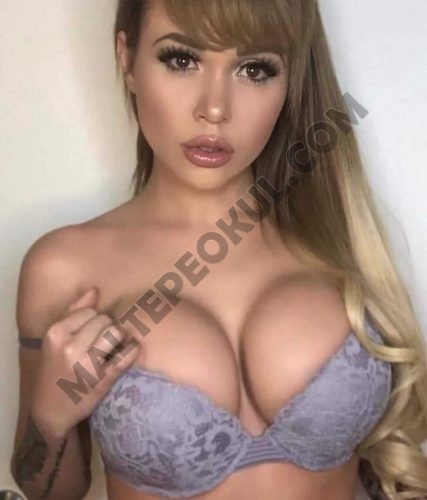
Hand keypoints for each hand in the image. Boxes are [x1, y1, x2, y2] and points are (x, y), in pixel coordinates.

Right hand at [29, 287, 140, 437]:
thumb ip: (73, 311)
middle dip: (106, 329)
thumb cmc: (54, 368)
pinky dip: (131, 350)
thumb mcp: (55, 339)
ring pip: (116, 333)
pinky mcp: (102, 380)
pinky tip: (128, 352)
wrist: (50, 410)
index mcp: (56, 333)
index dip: (94, 319)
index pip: (90, 311)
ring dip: (118, 339)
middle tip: (101, 342)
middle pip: (105, 320)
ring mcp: (86, 364)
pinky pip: (127, 354)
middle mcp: (69, 347)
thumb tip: (94, 290)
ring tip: (111, 348)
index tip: (90, 332)